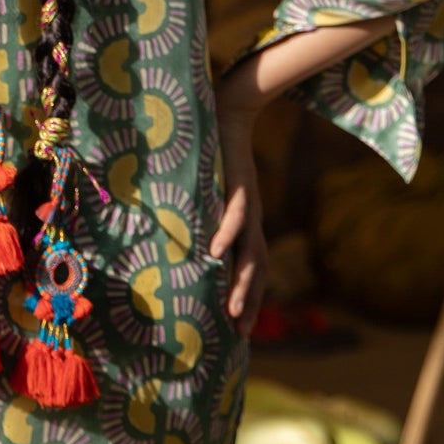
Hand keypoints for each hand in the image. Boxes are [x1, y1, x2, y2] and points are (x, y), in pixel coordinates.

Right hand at [208, 109, 267, 338]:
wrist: (232, 111)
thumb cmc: (217, 151)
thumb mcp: (210, 190)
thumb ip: (203, 213)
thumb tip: (186, 237)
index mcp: (247, 222)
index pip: (254, 268)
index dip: (250, 298)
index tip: (240, 329)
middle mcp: (252, 219)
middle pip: (257, 268)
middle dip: (250, 301)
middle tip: (241, 332)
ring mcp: (246, 203)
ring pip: (249, 250)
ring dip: (241, 281)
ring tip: (232, 308)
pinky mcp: (236, 184)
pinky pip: (233, 214)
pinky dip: (226, 235)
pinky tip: (214, 254)